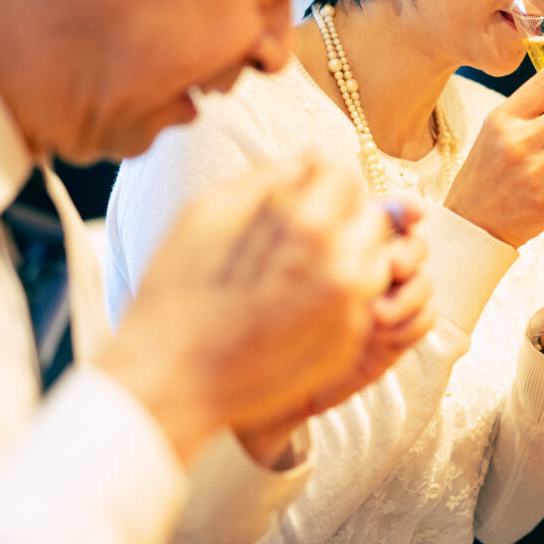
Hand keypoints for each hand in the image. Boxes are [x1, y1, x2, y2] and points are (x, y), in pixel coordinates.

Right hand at [96, 158, 391, 463]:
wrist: (172, 382)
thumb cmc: (179, 291)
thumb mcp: (211, 210)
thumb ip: (270, 176)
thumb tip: (311, 162)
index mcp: (310, 227)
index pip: (344, 175)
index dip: (318, 179)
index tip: (296, 193)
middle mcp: (345, 269)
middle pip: (367, 216)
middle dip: (339, 215)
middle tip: (296, 231)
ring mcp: (351, 312)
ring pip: (371, 259)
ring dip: (345, 254)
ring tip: (295, 268)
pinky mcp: (349, 345)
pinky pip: (359, 300)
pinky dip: (338, 293)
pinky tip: (292, 304)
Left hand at [299, 203, 434, 413]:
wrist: (280, 367)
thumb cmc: (282, 313)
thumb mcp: (303, 268)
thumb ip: (329, 238)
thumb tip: (360, 209)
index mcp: (356, 244)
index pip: (391, 216)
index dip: (407, 210)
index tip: (412, 214)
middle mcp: (378, 269)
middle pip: (415, 246)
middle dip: (410, 253)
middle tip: (393, 266)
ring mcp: (392, 301)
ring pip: (424, 283)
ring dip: (408, 295)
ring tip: (377, 315)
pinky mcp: (400, 333)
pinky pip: (426, 318)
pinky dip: (410, 324)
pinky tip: (382, 335)